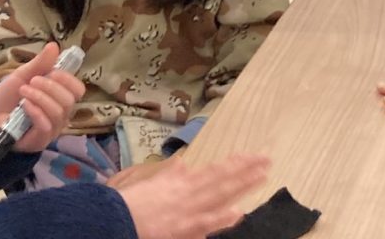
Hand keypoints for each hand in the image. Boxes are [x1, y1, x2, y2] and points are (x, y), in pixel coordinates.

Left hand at [0, 43, 84, 153]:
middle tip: (31, 82)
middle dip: (50, 87)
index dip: (68, 80)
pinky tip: (24, 105)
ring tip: (23, 92)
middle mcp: (61, 114)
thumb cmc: (11, 94)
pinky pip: (46, 126)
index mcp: (61, 96)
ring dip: (39, 97)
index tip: (52, 72)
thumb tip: (54, 45)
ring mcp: (52, 129)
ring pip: (58, 112)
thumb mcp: (24, 74)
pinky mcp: (41, 140)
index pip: (78, 90)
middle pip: (69, 100)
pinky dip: (36, 111)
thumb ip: (40, 63)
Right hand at [117, 154, 268, 238]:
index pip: (214, 169)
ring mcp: (190, 211)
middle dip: (246, 169)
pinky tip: (240, 212)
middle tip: (267, 160)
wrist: (117, 218)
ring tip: (263, 176)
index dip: (235, 163)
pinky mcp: (186, 229)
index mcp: (181, 179)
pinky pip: (209, 222)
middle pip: (223, 179)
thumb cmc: (131, 199)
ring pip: (222, 195)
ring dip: (242, 185)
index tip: (252, 156)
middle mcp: (190, 192)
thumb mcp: (151, 180)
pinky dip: (224, 217)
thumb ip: (169, 173)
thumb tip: (182, 163)